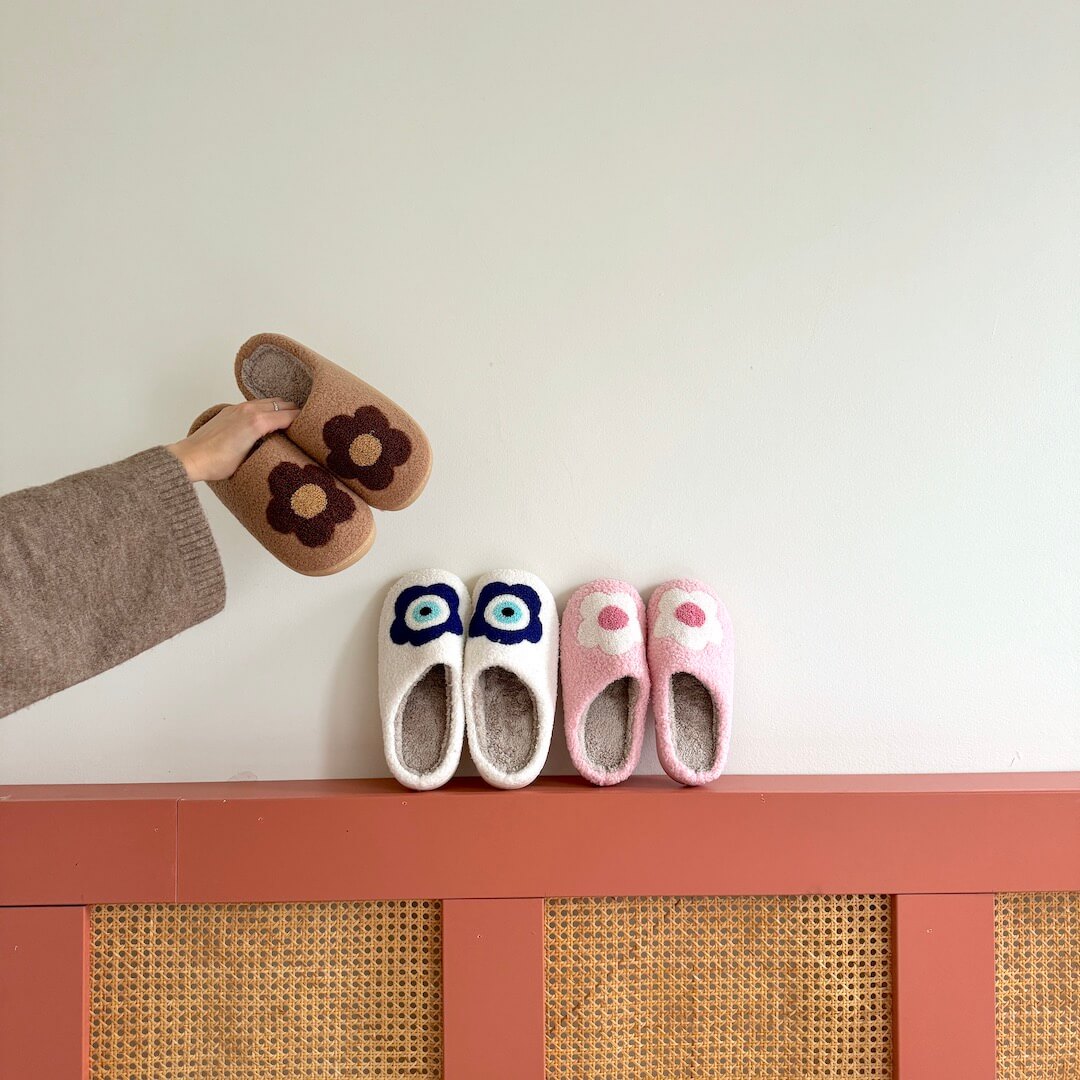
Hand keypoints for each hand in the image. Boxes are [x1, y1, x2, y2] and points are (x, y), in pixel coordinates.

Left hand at [167, 400, 299, 482]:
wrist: (190, 458)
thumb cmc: (217, 463)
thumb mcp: (251, 459)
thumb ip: (270, 447)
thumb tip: (283, 446)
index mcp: (257, 422)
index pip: (290, 415)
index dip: (304, 422)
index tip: (312, 429)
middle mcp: (249, 410)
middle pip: (282, 403)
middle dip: (295, 412)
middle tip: (304, 426)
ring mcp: (238, 408)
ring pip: (269, 401)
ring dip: (280, 409)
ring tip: (288, 423)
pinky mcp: (230, 410)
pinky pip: (255, 404)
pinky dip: (266, 409)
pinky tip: (267, 422)